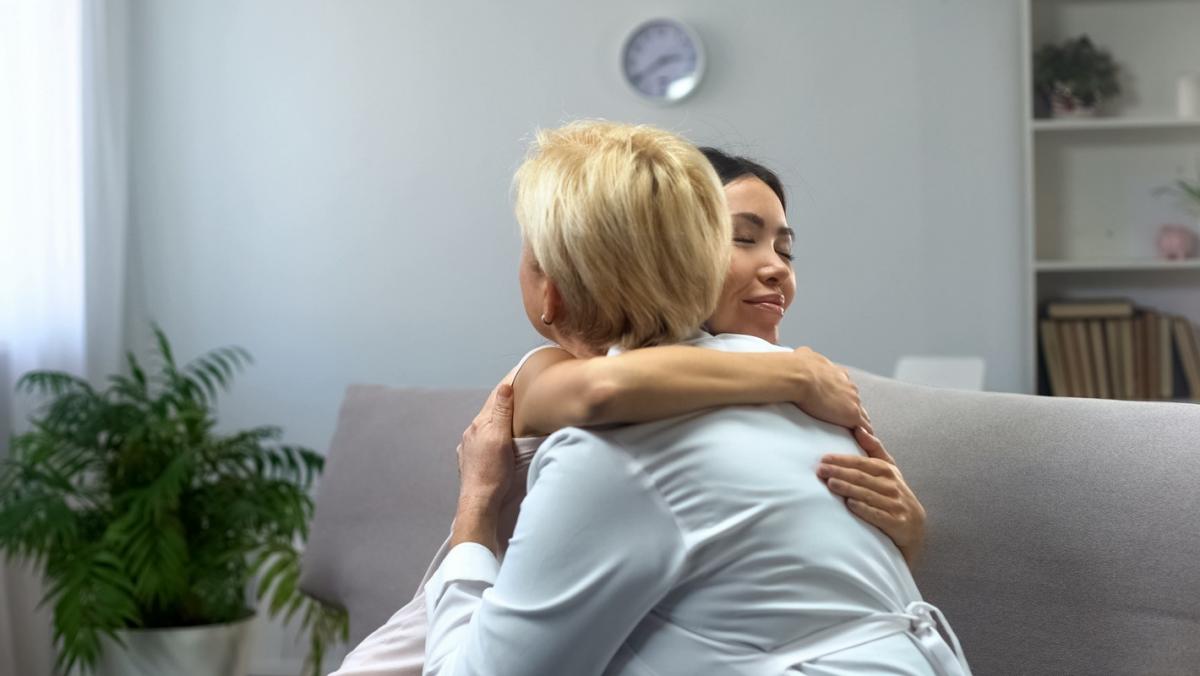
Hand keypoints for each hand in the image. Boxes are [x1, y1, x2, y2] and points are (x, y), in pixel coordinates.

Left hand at [455, 382, 515, 507]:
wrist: (479, 502)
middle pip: (491, 411)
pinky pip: (484, 440)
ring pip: (487, 426)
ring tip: (512, 413)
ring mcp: (470, 447)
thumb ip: (502, 413)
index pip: (496, 397)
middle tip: (520, 389)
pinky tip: (499, 439)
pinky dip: (494, 434)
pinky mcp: (472, 459)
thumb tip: (505, 387)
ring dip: (498, 418)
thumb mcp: (501, 439)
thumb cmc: (492, 474)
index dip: (508, 384)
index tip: (519, 372)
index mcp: (480, 424)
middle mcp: (472, 433)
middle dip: (504, 400)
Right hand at [792, 347, 872, 432]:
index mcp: (837, 373)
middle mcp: (848, 385)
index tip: (839, 401)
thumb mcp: (804, 355)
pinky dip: (864, 434)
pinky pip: (863, 427)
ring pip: (862, 413)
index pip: (845, 386)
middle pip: (855, 399)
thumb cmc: (797, 367)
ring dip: (859, 421)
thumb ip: (808, 357)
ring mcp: (852, 400)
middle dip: (852, 407)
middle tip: (847, 419)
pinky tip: (863, 441)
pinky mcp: (852, 414)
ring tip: (859, 433)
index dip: (843, 394)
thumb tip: (801, 353)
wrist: (799, 375)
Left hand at [816, 427, 925, 566]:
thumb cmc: (894, 493)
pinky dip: (863, 508)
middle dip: (840, 472)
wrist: (914, 527)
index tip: (824, 458)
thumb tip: (859, 428)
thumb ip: (874, 449)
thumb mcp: (889, 470)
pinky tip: (850, 504)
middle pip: (862, 477)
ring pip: (867, 494)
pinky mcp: (896, 522)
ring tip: (831, 483)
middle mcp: (892, 486)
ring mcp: (895, 504)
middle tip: (821, 470)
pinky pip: (877, 514)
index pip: (862, 463)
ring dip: (848, 488)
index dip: (843, 460)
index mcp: (888, 471)